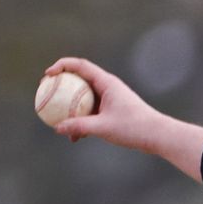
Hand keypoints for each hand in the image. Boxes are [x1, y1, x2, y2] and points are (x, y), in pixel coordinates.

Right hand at [39, 56, 159, 148]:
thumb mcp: (104, 128)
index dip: (61, 66)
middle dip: (61, 85)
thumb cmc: (135, 128)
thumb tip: (58, 128)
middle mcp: (108, 87)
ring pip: (83, 99)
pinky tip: (74, 138)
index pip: (80, 66)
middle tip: (44, 93)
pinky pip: (91, 112)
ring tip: (56, 120)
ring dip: (70, 108)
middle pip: (78, 80)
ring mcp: (110, 99)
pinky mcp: (112, 111)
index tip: (47, 75)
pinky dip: (81, 121)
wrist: (158, 136)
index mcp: (107, 82)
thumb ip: (80, 126)